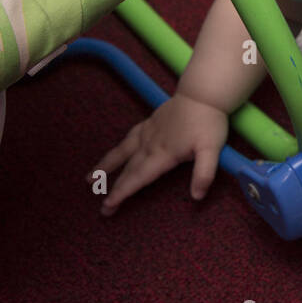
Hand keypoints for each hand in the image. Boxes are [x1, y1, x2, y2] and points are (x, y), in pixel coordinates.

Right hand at [86, 91, 228, 214]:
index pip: (139, 178)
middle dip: (114, 189)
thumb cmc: (209, 122)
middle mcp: (150, 144)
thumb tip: (197, 196)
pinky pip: (129, 138)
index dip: (123, 193)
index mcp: (163, 154)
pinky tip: (117, 152)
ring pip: (122, 152)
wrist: (203, 93)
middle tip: (103, 209)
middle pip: (128, 170)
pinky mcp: (151, 122)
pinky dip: (120, 148)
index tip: (107, 206)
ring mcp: (148, 132)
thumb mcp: (212, 150)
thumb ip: (204, 173)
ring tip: (90, 178)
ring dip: (106, 167)